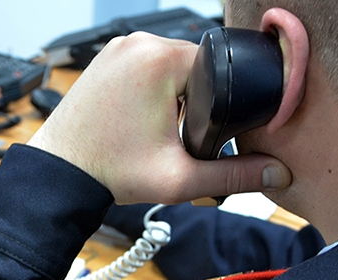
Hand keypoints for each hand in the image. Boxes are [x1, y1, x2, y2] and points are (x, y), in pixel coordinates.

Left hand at [27, 32, 290, 204]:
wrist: (60, 172)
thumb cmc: (108, 171)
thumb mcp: (179, 178)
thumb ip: (234, 176)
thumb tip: (277, 175)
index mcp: (160, 59)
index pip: (217, 70)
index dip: (219, 106)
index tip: (200, 134)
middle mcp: (137, 43)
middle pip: (195, 69)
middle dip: (195, 104)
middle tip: (173, 139)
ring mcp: (118, 47)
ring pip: (171, 69)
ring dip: (175, 98)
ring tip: (154, 132)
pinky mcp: (106, 58)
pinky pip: (145, 68)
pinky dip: (152, 92)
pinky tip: (140, 121)